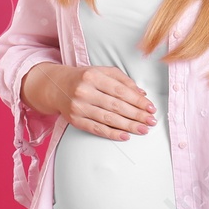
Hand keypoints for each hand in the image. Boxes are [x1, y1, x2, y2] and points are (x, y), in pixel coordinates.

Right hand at [23, 62, 156, 140]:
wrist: (56, 86)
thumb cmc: (84, 78)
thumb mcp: (102, 72)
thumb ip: (123, 80)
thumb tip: (142, 94)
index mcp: (93, 76)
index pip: (120, 90)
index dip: (137, 100)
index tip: (150, 107)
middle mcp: (84, 91)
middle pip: (116, 106)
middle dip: (136, 115)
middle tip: (151, 121)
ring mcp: (79, 107)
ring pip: (108, 119)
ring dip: (128, 126)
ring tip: (143, 129)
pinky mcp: (75, 120)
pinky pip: (96, 129)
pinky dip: (112, 134)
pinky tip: (125, 136)